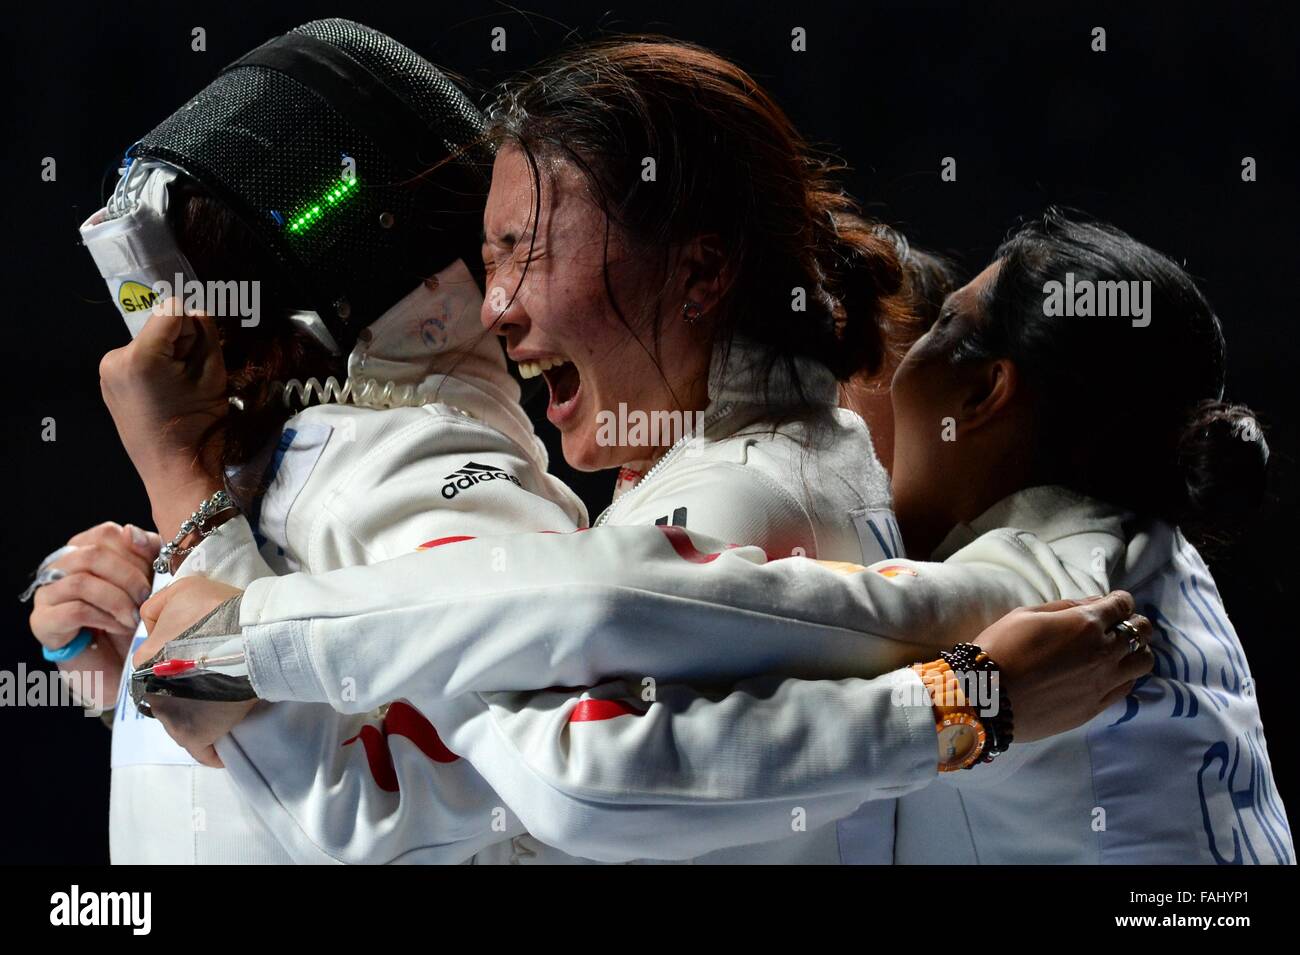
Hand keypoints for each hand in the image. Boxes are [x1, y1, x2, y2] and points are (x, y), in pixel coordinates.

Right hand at [28, 522, 160, 709]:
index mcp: (85, 549)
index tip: (155, 573)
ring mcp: (47, 594)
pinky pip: (75, 610)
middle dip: (129, 578)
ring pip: (82, 581)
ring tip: (135, 617)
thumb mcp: (146, 580)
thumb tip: (129, 531)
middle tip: (147, 599)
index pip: (106, 533)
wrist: (117, 663)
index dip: (136, 551)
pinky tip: (120, 628)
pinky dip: (105, 618)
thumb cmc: (131, 617)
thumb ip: (145, 552)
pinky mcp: (43, 622)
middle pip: (94, 554)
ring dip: (118, 600)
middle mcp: (60, 567)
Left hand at [99, 299, 228, 538]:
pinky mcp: (110, 385)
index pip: (171, 311)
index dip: (193, 328)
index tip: (201, 355)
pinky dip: (155, 369)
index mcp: (138, 356)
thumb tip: (197, 313)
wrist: (176, 472)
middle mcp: (114, 359)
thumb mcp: (212, 376)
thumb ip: (206, 336)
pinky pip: (139, 361)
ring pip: (150, 344)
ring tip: (179, 390)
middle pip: (159, 327)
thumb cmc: (199, 427)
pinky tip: (165, 395)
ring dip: (168, 357)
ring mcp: (107, 373)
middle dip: (180, 344)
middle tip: (191, 378)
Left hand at [135, 576, 250, 766]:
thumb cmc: (219, 612)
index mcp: (145, 660)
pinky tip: (224, 740)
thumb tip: (153, 627)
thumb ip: (157, 607)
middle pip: (166, 691)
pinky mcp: (197, 737)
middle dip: (184, 685)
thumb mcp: (183, 589)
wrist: (256, 638)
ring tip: (223, 701)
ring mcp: (174, 720)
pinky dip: (213, 748)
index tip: (199, 649)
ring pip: (181, 720)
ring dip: (198, 712)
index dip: (177, 651)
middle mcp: (152, 694)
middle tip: (213, 673)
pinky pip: (203, 751)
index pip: (153, 659)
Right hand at [973, 590, 1153, 742]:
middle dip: (1133, 624)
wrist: (986, 698)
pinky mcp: (1095, 707)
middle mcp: (1103, 652)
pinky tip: (1105, 675)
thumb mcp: (1026, 615)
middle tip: (1118, 626)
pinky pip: (1126, 688)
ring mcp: (1102, 683)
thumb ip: (1065, 607)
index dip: (1120, 601)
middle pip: (1141, 632)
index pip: (1123, 605)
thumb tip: (1094, 603)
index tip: (1112, 604)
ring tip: (1116, 653)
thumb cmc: (999, 648)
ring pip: (1142, 662)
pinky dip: (1123, 676)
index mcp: (1086, 624)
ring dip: (1134, 652)